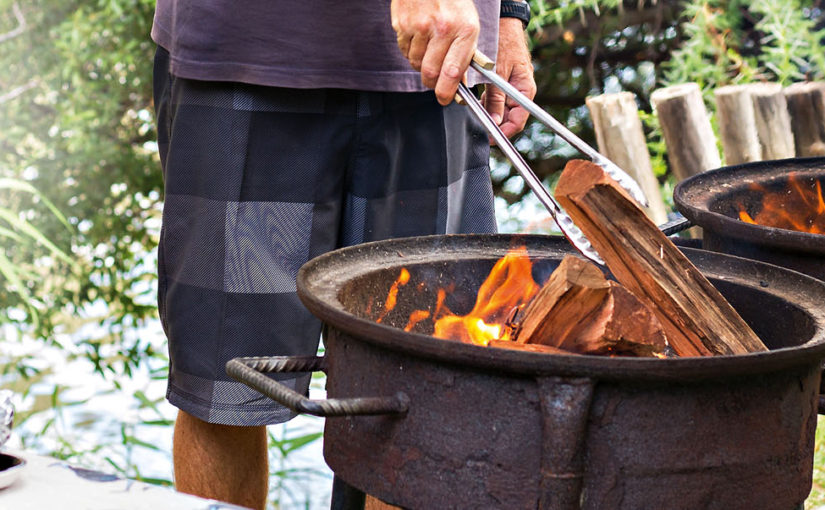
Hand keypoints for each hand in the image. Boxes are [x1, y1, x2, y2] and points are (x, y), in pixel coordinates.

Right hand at [391, 0, 479, 104]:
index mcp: (464, 30)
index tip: (445, 99)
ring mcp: (419, 25)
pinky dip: (410, 51)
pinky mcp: (402, 23)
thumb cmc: (452, 1)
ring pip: (416, 63)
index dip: (447, 92)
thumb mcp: (468, 25)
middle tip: (434, 81)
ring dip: (421, 64)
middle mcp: (442, 28)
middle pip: (430, 72)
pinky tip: (418, 37)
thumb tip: (459, 84)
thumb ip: (464, 56)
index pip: (452, 72)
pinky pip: (404, 50)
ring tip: (428, 49)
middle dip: (431, 82)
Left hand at [481, 17, 535, 138]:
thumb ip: (496, 98)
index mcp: (526, 90)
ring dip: (489, 112)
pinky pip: (496, 99)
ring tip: (477, 109)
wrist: (502, 23)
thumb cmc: (504, 42)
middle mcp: (521, 91)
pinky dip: (487, 102)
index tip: (491, 137)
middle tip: (479, 124)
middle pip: (509, 117)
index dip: (504, 132)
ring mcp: (513, 88)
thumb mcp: (498, 73)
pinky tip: (478, 99)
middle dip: (494, 122)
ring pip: (501, 109)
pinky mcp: (505, 84)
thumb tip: (494, 121)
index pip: (518, 121)